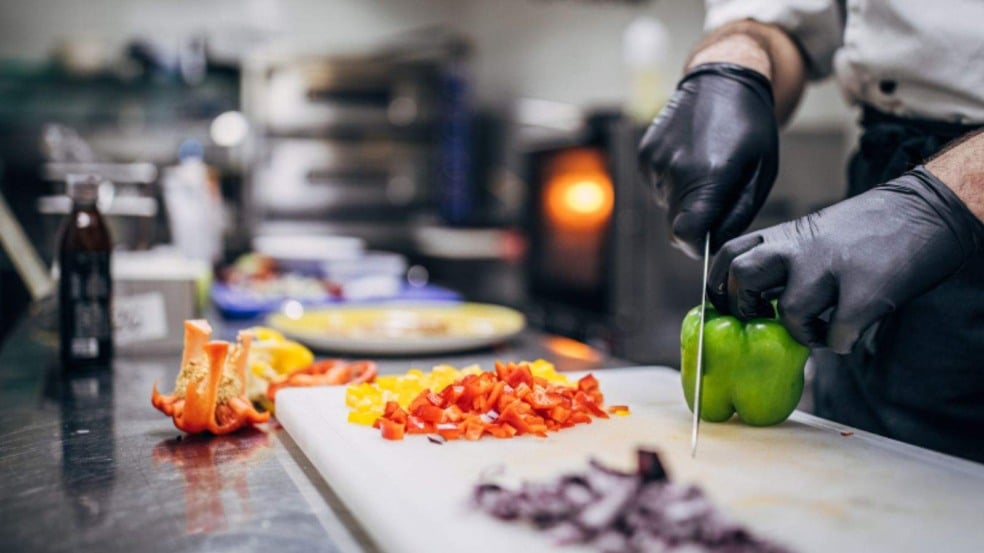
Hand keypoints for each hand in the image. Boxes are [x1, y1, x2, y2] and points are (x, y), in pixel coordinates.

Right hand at [638, 62, 777, 257]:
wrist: (722, 79)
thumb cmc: (749, 126)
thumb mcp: (761, 172)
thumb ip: (738, 214)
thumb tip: (716, 243)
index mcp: (710, 177)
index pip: (687, 235)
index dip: (698, 246)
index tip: (709, 241)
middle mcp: (676, 171)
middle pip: (675, 225)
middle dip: (695, 222)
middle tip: (716, 198)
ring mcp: (656, 161)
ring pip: (667, 206)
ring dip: (684, 198)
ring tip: (705, 167)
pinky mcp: (645, 154)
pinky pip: (658, 187)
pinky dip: (672, 182)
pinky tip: (689, 157)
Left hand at [708, 166, 983, 353]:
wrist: (927, 210)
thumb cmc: (868, 229)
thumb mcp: (814, 234)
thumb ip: (785, 260)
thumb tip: (758, 303)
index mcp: (786, 234)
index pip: (728, 253)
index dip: (718, 283)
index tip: (727, 304)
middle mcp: (801, 248)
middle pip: (742, 275)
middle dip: (745, 306)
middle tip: (763, 319)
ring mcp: (832, 269)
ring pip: (788, 311)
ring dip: (799, 332)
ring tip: (817, 330)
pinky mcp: (865, 292)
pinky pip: (837, 334)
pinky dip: (840, 343)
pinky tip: (850, 334)